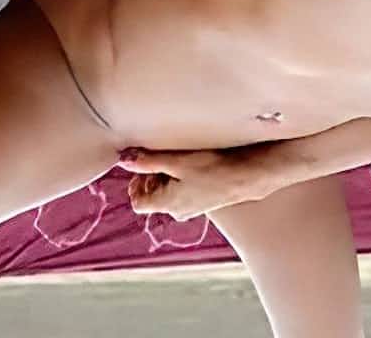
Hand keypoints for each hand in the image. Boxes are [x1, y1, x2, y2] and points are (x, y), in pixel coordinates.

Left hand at [117, 146, 293, 220]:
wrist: (245, 176)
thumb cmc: (212, 169)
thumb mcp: (176, 162)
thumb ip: (148, 162)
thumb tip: (124, 161)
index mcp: (166, 204)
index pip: (138, 202)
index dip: (136, 184)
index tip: (143, 167)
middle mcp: (177, 211)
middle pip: (151, 197)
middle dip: (151, 178)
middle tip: (162, 159)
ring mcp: (190, 208)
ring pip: (167, 193)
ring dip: (167, 177)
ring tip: (179, 160)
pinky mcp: (202, 202)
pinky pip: (182, 192)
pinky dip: (181, 179)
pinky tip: (194, 166)